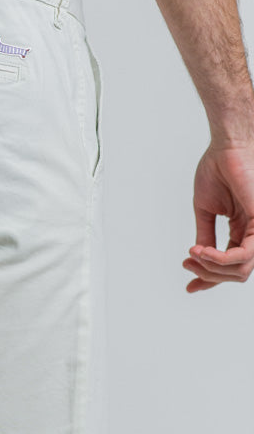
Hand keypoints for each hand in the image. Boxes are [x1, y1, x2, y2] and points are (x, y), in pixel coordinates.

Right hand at [183, 142, 253, 291]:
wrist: (227, 146)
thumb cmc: (218, 169)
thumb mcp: (206, 210)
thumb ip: (206, 236)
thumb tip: (198, 259)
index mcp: (244, 230)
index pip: (231, 265)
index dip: (210, 280)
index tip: (189, 287)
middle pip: (237, 273)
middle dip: (209, 276)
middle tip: (188, 263)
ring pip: (242, 270)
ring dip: (212, 269)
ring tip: (193, 256)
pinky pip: (244, 256)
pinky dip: (219, 259)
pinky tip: (202, 252)